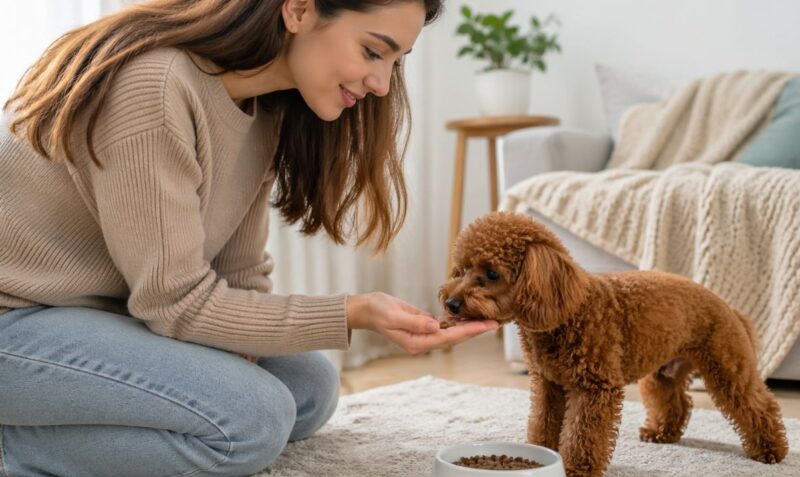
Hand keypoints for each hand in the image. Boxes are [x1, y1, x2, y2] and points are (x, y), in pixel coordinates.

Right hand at [346, 292, 499, 354]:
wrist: (366, 309)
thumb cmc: (377, 311)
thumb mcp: (394, 315)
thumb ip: (416, 322)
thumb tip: (437, 326)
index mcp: (416, 343)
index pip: (448, 338)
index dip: (469, 331)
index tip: (486, 326)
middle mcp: (422, 342)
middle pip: (454, 337)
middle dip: (475, 330)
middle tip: (496, 323)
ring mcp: (423, 335)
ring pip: (452, 332)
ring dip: (469, 326)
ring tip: (488, 319)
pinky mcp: (423, 326)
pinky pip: (444, 325)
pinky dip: (457, 321)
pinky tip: (469, 316)